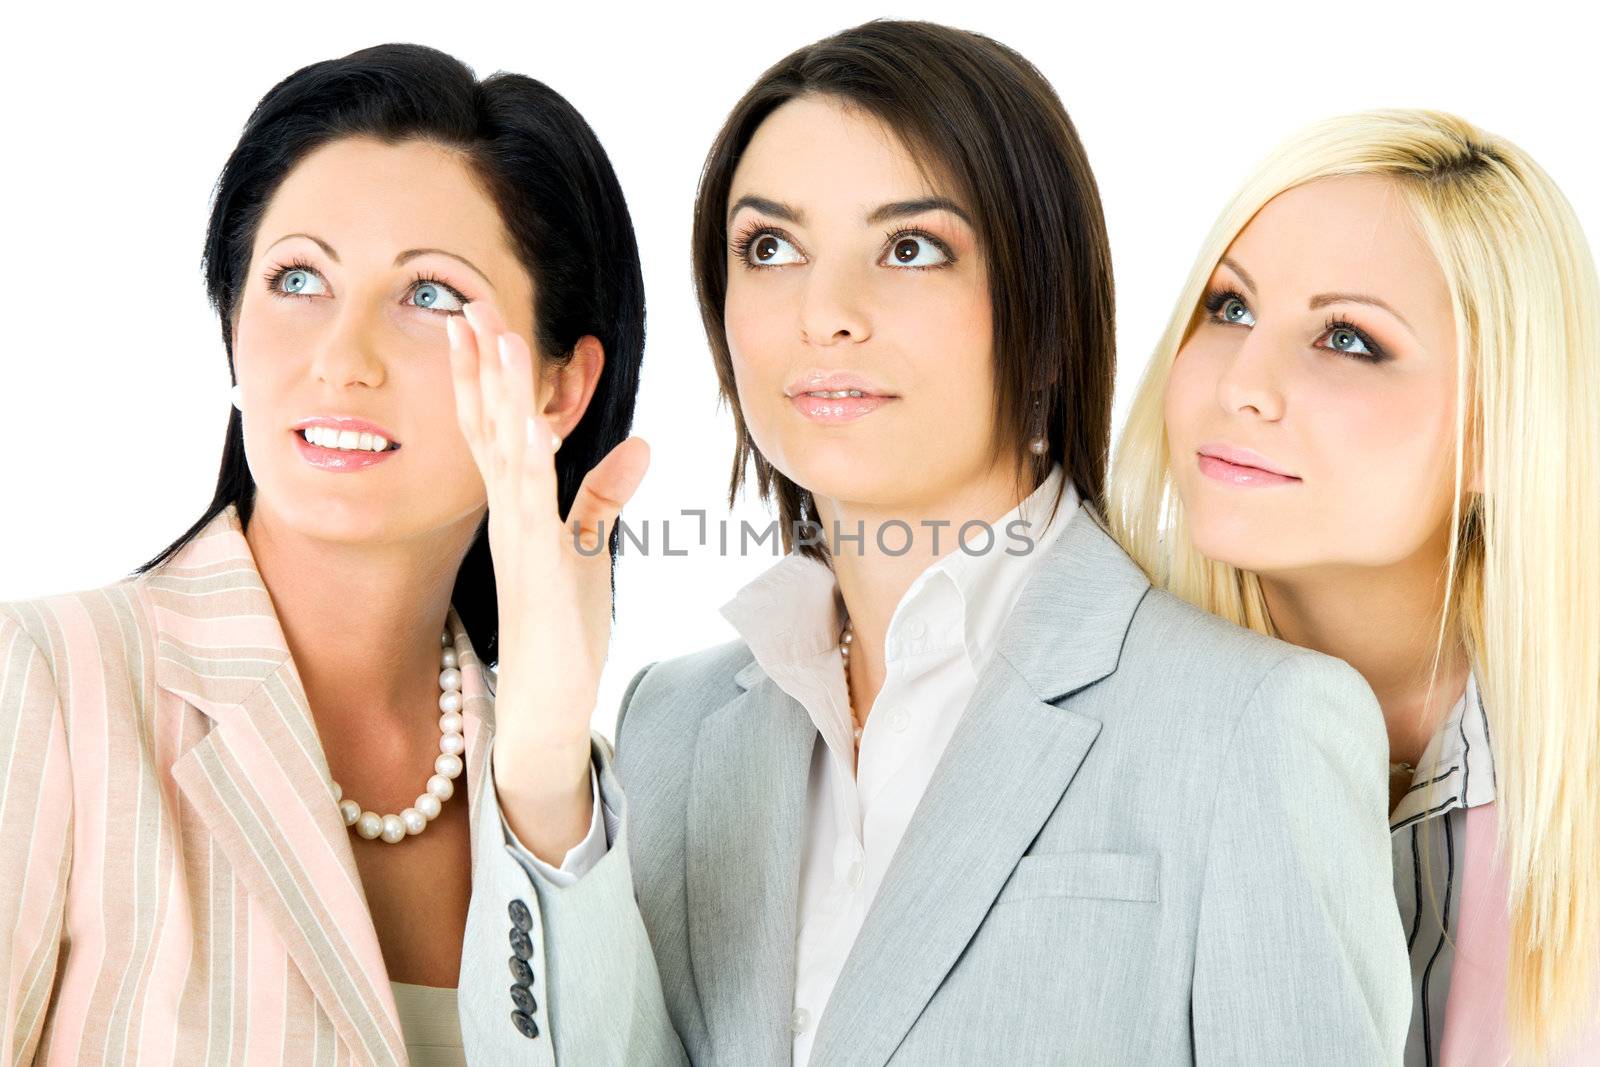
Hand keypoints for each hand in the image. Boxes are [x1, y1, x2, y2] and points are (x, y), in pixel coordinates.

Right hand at [447, 300, 647, 861]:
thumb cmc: (563, 629)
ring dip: (501, 396)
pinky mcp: (537, 569)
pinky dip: (531, 465)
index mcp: (517, 508)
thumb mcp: (591, 548)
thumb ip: (606, 495)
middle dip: (481, 365)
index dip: (486, 375)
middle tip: (467, 303)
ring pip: (504, 453)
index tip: (477, 321)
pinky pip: (530, 508)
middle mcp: (508, 515)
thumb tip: (641, 443)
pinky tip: (532, 428)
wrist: (545, 704)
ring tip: (496, 339)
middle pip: (489, 426)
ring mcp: (518, 540)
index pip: (496, 427)